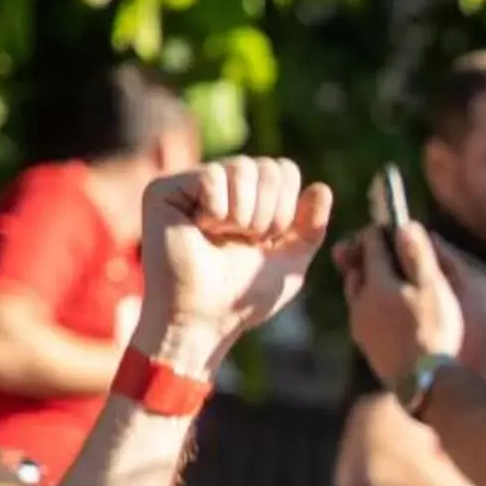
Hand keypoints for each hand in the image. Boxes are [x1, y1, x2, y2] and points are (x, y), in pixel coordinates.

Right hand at [139, 158, 333, 356]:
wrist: (203, 318)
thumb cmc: (241, 296)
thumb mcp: (290, 262)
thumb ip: (311, 227)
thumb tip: (321, 187)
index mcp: (248, 195)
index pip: (284, 170)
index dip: (286, 209)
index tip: (265, 241)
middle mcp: (220, 183)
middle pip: (268, 166)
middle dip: (268, 214)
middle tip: (244, 241)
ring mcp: (190, 184)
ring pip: (242, 168)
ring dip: (244, 215)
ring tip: (222, 237)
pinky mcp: (163, 189)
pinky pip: (211, 176)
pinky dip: (217, 210)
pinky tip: (200, 229)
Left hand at [334, 216, 475, 385]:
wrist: (428, 385)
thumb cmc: (436, 332)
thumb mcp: (434, 287)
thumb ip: (418, 254)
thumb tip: (404, 227)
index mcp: (377, 282)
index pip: (370, 241)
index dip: (383, 229)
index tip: (394, 226)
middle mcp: (361, 301)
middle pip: (358, 266)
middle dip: (371, 255)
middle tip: (390, 252)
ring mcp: (360, 326)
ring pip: (358, 292)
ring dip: (371, 282)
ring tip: (393, 283)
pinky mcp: (367, 346)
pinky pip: (364, 315)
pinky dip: (374, 306)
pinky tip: (394, 313)